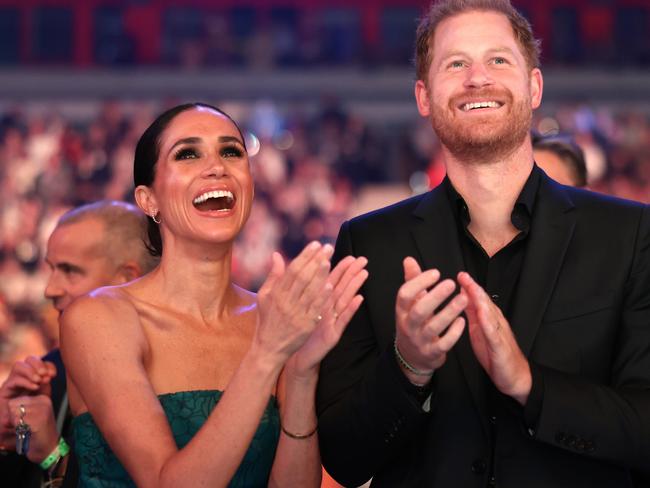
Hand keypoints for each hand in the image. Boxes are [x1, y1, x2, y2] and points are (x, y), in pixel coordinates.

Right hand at [0, 357, 55, 446]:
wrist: (20, 432)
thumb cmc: (34, 415)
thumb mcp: (42, 399)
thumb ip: (45, 387)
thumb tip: (48, 377)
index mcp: (33, 378)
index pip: (40, 363)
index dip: (48, 365)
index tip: (53, 375)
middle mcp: (22, 378)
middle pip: (29, 359)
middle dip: (39, 364)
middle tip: (45, 376)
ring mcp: (12, 383)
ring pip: (19, 365)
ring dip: (31, 370)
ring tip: (38, 381)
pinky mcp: (4, 392)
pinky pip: (13, 380)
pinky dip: (24, 381)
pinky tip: (33, 387)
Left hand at [8, 395, 59, 462]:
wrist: (48, 448)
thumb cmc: (37, 434)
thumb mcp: (32, 415)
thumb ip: (21, 408)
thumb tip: (7, 405)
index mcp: (42, 398)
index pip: (15, 400)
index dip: (13, 413)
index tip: (22, 420)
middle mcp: (44, 401)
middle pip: (13, 405)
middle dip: (12, 417)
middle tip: (23, 426)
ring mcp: (42, 410)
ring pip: (14, 413)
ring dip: (15, 424)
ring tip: (25, 429)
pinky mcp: (39, 420)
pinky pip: (17, 422)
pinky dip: (18, 429)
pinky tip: (27, 432)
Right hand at [254, 242, 334, 368]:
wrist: (269, 348)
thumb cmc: (267, 319)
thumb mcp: (264, 297)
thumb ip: (273, 275)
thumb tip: (276, 255)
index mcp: (276, 293)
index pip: (292, 270)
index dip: (305, 256)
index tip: (316, 244)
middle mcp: (285, 302)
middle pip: (302, 277)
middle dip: (315, 260)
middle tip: (328, 248)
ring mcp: (296, 314)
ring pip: (309, 291)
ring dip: (320, 275)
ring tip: (329, 261)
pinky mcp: (305, 326)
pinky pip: (315, 309)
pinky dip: (322, 297)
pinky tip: (330, 286)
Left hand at [286, 255, 368, 377]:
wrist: (298, 356)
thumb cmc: (299, 331)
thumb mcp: (300, 309)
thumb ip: (301, 290)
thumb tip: (300, 270)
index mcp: (319, 301)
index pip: (330, 281)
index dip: (340, 268)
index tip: (349, 255)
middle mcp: (328, 309)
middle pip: (341, 287)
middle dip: (351, 273)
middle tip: (362, 259)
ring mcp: (332, 321)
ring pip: (345, 300)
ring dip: (355, 287)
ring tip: (364, 273)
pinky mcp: (333, 334)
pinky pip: (343, 320)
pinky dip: (351, 309)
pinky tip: (359, 299)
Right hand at [394, 257, 466, 383]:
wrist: (412, 357)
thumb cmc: (414, 323)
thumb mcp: (409, 304)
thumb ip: (411, 281)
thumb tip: (409, 259)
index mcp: (401, 311)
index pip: (404, 295)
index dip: (419, 283)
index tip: (436, 273)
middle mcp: (408, 326)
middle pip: (419, 311)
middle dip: (435, 297)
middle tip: (451, 283)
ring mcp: (420, 341)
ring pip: (433, 327)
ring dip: (449, 312)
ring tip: (464, 298)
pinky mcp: (432, 353)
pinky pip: (444, 343)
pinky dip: (454, 332)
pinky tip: (463, 320)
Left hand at [457, 271, 531, 404]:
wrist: (514, 376)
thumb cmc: (495, 354)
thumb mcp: (479, 331)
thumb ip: (473, 315)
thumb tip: (463, 298)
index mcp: (489, 319)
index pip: (479, 299)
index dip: (470, 287)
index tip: (460, 275)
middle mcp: (496, 322)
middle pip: (485, 302)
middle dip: (473, 288)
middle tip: (463, 275)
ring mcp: (499, 333)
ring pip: (490, 313)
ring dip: (480, 300)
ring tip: (471, 288)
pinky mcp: (500, 346)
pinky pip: (493, 333)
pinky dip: (487, 322)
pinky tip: (481, 314)